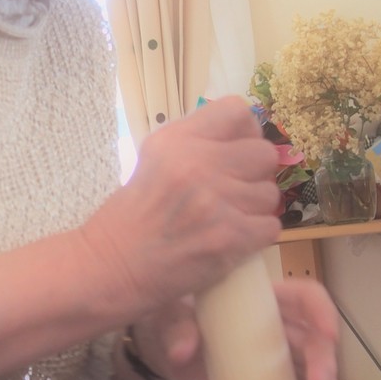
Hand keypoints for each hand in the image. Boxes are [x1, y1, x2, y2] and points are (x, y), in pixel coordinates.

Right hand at [78, 98, 281, 321]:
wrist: (109, 267)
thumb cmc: (131, 217)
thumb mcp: (153, 160)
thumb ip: (194, 143)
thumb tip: (241, 137)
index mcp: (176, 140)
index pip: (238, 112)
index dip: (246, 133)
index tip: (237, 152)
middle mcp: (196, 163)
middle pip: (264, 153)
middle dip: (255, 174)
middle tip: (236, 191)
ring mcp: (214, 200)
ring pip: (269, 194)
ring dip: (254, 210)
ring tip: (228, 219)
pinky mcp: (229, 237)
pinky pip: (270, 228)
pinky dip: (255, 238)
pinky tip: (231, 240)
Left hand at [127, 281, 348, 379]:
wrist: (159, 348)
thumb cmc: (170, 319)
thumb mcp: (170, 317)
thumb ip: (177, 328)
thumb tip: (183, 350)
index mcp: (259, 301)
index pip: (303, 296)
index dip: (321, 312)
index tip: (329, 334)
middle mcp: (276, 327)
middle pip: (312, 339)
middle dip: (323, 363)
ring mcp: (273, 358)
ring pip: (310, 372)